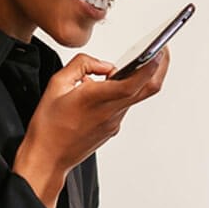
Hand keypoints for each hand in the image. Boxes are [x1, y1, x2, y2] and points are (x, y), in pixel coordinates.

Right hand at [13, 48, 169, 207]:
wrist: (47, 158)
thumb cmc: (48, 125)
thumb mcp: (56, 84)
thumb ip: (81, 65)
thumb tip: (103, 64)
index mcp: (95, 99)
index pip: (134, 81)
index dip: (150, 64)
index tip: (158, 48)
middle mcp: (110, 112)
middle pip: (147, 89)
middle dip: (159, 67)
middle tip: (161, 49)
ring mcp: (114, 122)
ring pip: (135, 96)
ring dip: (137, 78)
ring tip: (128, 64)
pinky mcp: (112, 128)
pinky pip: (123, 105)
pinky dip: (122, 91)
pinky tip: (107, 85)